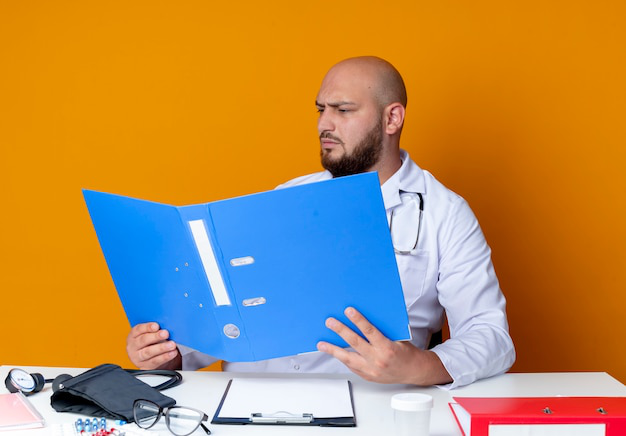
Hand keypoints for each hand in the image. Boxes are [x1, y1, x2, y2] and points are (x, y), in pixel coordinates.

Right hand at [126, 322, 180, 369]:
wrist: (152, 357)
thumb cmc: (152, 341)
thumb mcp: (151, 334)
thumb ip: (156, 330)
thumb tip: (167, 324)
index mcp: (133, 335)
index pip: (138, 329)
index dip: (147, 327)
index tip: (157, 326)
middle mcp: (133, 346)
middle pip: (143, 340)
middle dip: (155, 336)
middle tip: (166, 333)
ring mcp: (138, 358)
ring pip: (148, 352)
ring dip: (161, 348)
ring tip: (171, 345)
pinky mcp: (144, 367)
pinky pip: (155, 361)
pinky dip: (165, 357)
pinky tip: (172, 353)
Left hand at [317, 307, 451, 385]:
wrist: (413, 371)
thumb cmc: (406, 351)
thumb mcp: (399, 336)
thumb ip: (384, 328)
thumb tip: (368, 313)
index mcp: (387, 348)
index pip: (370, 331)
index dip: (358, 320)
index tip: (348, 311)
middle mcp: (378, 360)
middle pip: (355, 343)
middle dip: (341, 331)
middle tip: (330, 322)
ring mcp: (371, 370)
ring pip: (348, 358)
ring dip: (333, 349)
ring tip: (322, 343)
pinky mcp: (367, 376)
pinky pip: (351, 366)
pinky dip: (342, 358)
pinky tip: (334, 351)